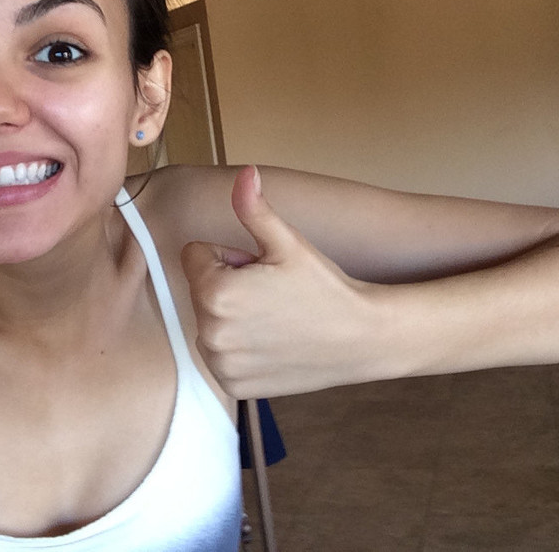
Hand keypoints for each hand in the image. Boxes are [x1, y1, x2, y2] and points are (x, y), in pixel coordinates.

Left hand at [180, 166, 379, 397]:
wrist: (362, 339)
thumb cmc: (325, 288)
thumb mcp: (289, 243)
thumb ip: (254, 209)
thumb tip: (244, 173)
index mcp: (215, 292)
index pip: (196, 255)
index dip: (229, 256)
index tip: (260, 268)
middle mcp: (209, 332)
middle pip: (201, 289)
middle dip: (228, 285)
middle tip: (271, 293)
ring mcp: (220, 362)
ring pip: (209, 321)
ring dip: (231, 317)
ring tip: (273, 318)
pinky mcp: (232, 384)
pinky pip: (219, 354)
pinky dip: (239, 348)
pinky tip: (271, 343)